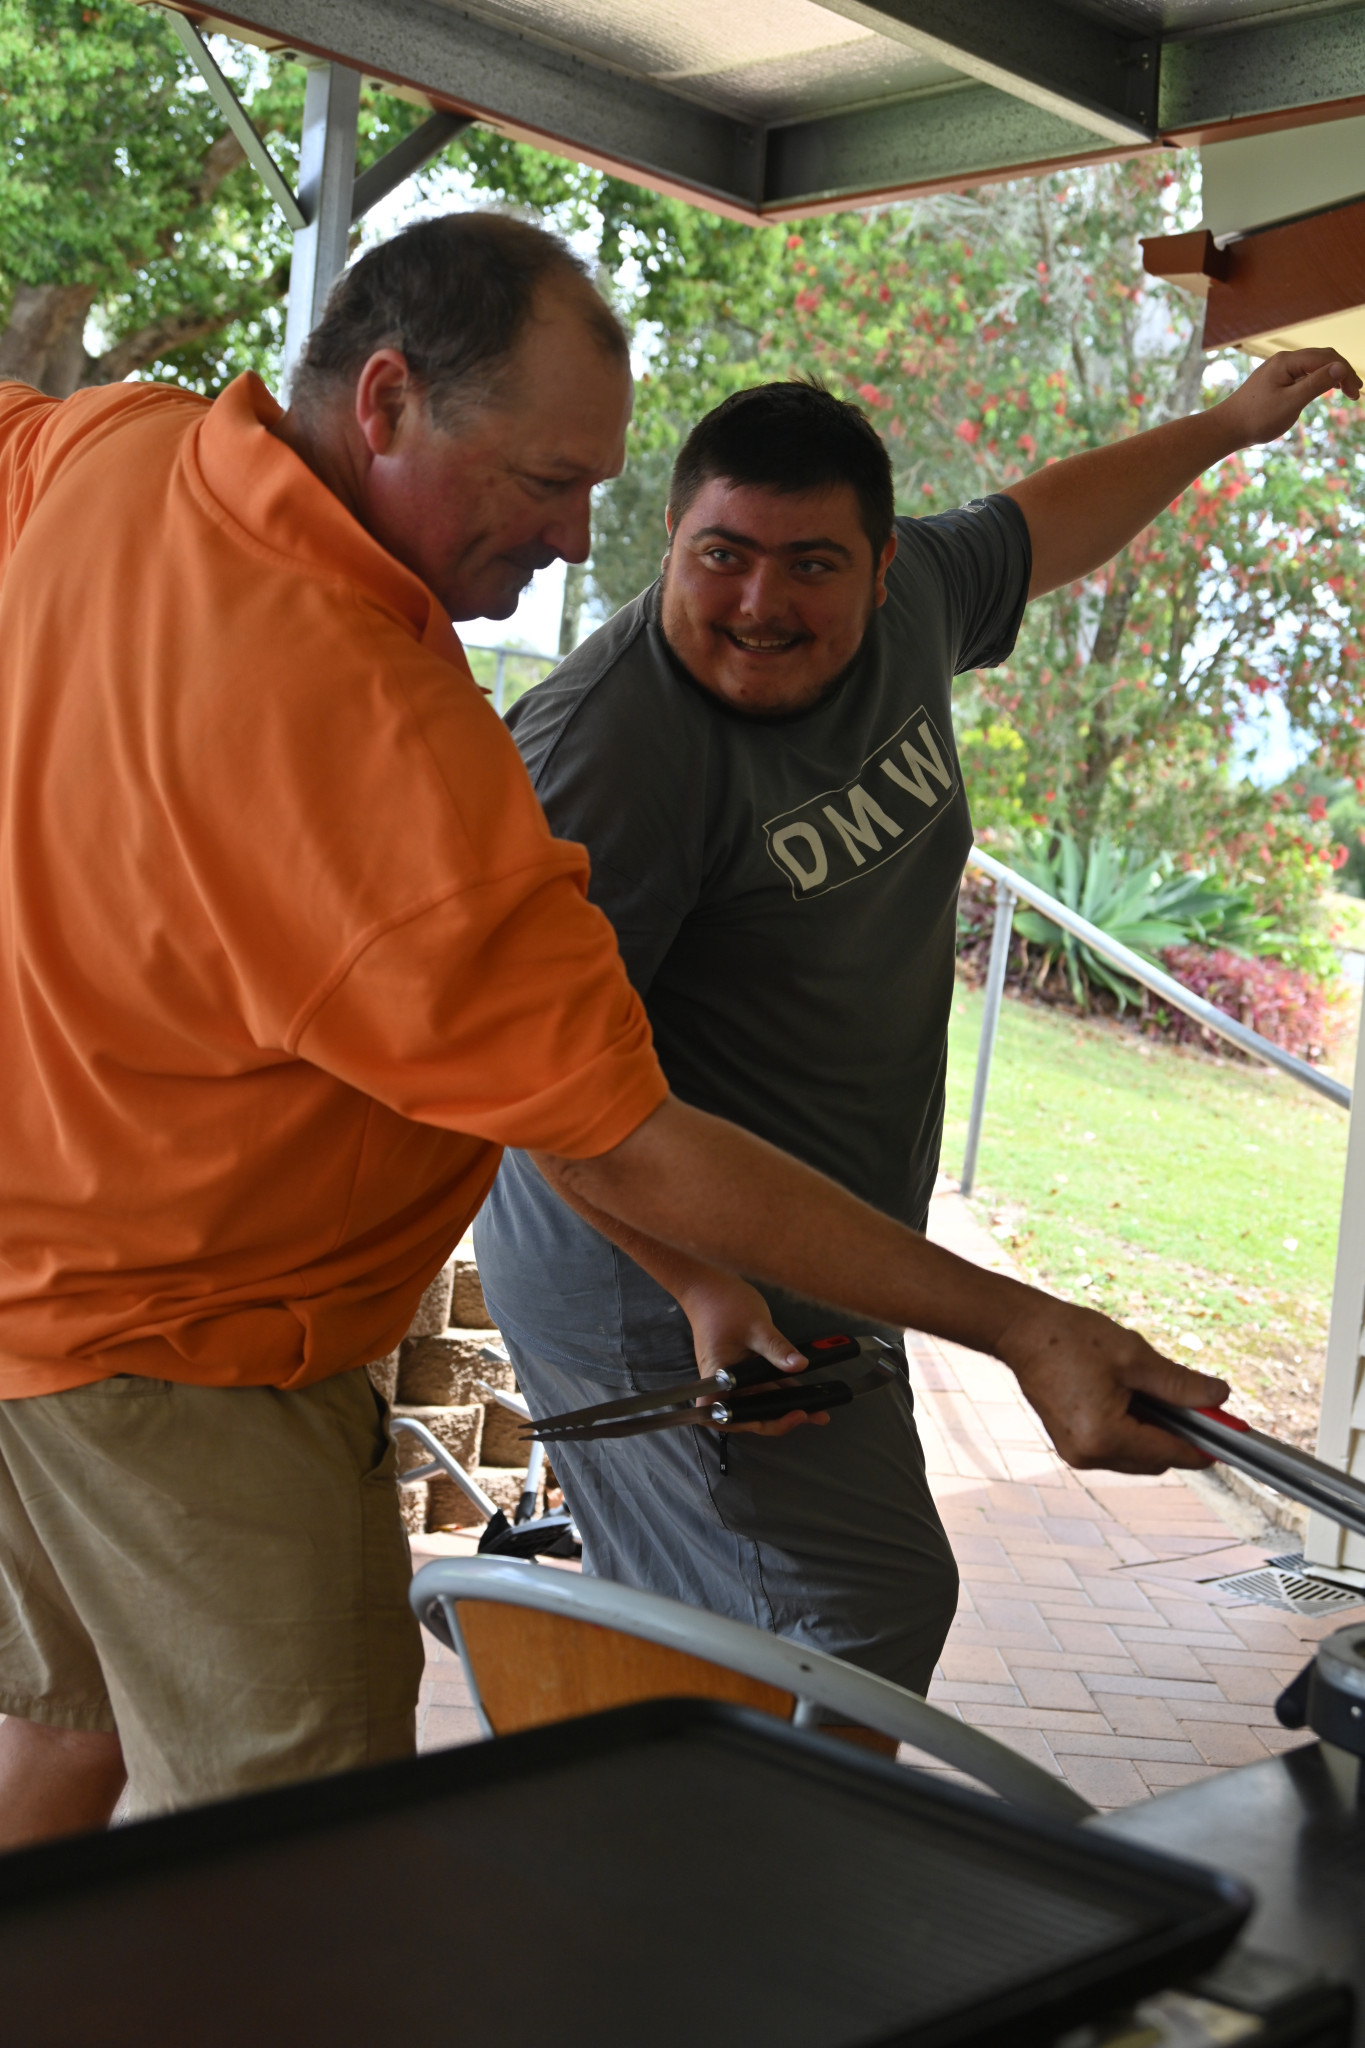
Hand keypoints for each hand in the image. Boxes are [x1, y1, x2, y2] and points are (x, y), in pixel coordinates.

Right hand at [673, 1269, 826, 1437]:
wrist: (709, 1286)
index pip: (725, 1416)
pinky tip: (806, 1392)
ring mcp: (734, 1378)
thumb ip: (778, 1349)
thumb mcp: (757, 1327)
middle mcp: (723, 1384)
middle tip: (809, 1415)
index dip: (751, 1423)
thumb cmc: (724, 1305)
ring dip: (786, 1406)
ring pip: (760, 1400)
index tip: (778, 1418)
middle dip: (779, 1419)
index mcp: (717, 1377)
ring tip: (817, 1411)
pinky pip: (764, 1385)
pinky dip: (784, 1390)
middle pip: (749, 1413)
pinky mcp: (744, 1370)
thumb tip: (800, 1366)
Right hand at [993, 1295, 1229, 1473]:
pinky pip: (1115, 1448)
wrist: (1022, 1331)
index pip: (1170, 1453)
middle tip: (1197, 1405)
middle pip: (1154, 1461)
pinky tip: (1131, 1399)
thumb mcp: (1134, 1357)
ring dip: (1154, 1433)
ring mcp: (1076, 1453)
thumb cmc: (1072, 1338)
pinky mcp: (1070, 1444)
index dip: (1203, 1445)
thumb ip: (1180, 1384)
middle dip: (1178, 1436)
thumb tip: (1220, 1398)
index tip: (1228, 1436)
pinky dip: (1133, 1431)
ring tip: (1154, 1393)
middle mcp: (1088, 1455)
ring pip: (1136, 1457)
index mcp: (1104, 1436)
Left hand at [1215, 347, 1360, 449]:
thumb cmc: (1256, 419)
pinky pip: (1303, 373)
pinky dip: (1319, 379)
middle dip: (1342, 371)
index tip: (1355, 394)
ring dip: (1332, 375)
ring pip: (1314, 365)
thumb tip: (1341, 366)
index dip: (1345, 373)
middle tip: (1356, 392)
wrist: (1226, 428)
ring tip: (1347, 390)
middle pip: (1322, 357)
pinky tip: (1327, 388)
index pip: (1326, 358)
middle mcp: (1283, 360)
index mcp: (1287, 361)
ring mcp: (1278, 369)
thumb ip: (1316, 384)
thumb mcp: (1291, 403)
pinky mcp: (1275, 380)